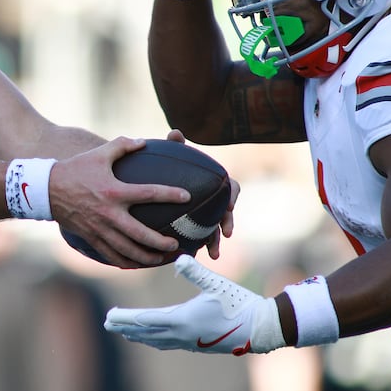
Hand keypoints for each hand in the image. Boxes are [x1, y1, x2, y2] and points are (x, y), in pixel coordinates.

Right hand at [50, 137, 186, 268]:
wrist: (46, 190)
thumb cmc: (76, 169)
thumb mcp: (99, 154)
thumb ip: (123, 145)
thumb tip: (144, 142)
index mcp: (114, 191)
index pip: (148, 193)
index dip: (169, 194)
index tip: (186, 197)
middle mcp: (109, 214)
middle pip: (141, 234)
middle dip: (161, 243)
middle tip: (176, 244)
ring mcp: (100, 229)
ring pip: (128, 251)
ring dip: (148, 257)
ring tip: (163, 258)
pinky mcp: (92, 238)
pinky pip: (112, 256)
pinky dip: (127, 262)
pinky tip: (139, 264)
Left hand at [104, 254, 284, 354]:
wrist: (260, 328)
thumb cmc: (239, 303)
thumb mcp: (216, 283)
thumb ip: (195, 271)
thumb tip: (177, 258)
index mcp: (182, 320)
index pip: (145, 320)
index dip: (126, 318)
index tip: (109, 316)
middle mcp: (182, 334)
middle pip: (146, 332)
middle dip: (126, 326)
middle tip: (107, 323)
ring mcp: (190, 341)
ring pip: (156, 340)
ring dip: (138, 334)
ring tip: (124, 331)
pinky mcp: (198, 344)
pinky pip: (168, 343)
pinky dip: (154, 339)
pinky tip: (153, 337)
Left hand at [162, 129, 237, 258]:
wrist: (158, 184)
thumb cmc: (168, 166)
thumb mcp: (172, 155)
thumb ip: (175, 145)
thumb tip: (174, 132)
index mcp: (213, 181)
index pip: (230, 186)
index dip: (232, 195)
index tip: (229, 204)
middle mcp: (213, 198)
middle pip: (226, 211)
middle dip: (228, 222)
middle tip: (227, 232)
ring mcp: (205, 214)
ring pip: (215, 229)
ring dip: (216, 241)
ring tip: (214, 254)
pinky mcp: (195, 226)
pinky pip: (201, 238)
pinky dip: (199, 247)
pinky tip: (192, 258)